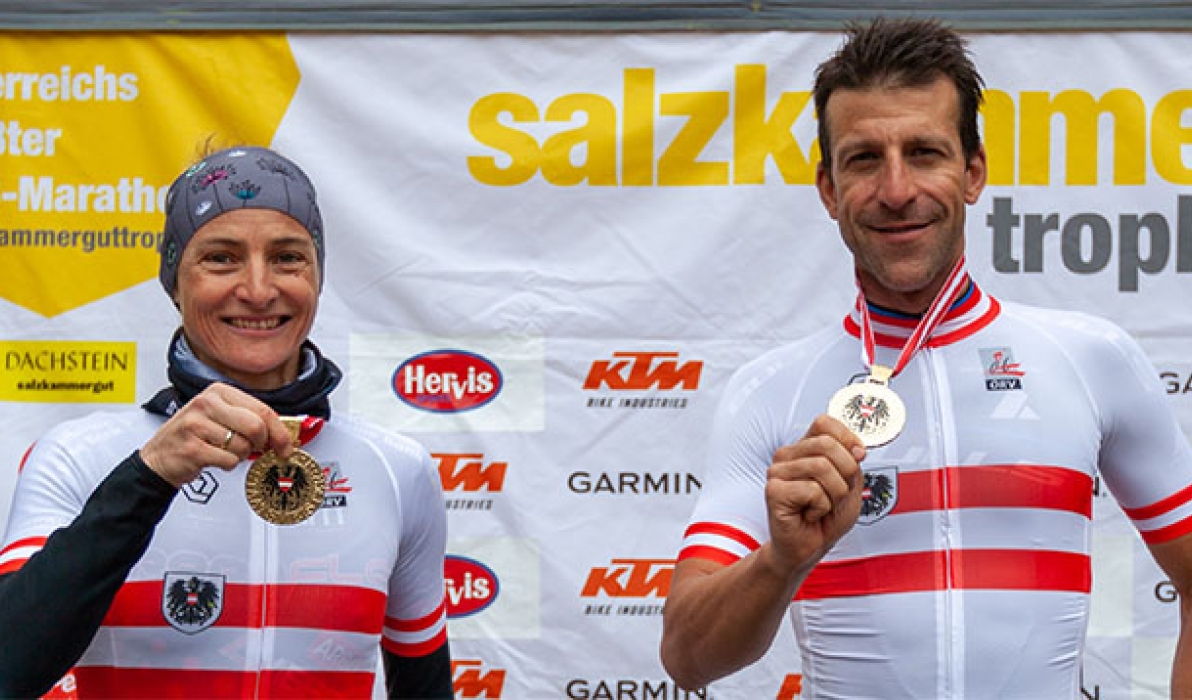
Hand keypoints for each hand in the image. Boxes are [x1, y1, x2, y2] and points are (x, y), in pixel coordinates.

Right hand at [138, 383, 294, 487]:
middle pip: (256, 426)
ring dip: (240, 456)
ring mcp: (196, 425)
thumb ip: (250, 419)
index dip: (280, 431)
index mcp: (218, 392)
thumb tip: (284, 433)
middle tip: (256, 450)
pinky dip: (228, 465)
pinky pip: (229, 461)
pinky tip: (214, 458)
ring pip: (243, 446)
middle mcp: (206, 403)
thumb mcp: (220, 417)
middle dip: (262, 444)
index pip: (262, 409)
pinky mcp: (192, 448)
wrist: (158, 458)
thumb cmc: (194, 437)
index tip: (287, 445)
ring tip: (224, 451)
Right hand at [763, 414, 866, 575]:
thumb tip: (856, 448)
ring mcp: (777, 471)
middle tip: (835, 494)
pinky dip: (820, 507)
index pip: (825, 423)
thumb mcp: (850, 486)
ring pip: (822, 467)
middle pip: (827, 444)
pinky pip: (813, 490)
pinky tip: (808, 513)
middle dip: (844, 474)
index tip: (855, 459)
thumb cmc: (827, 518)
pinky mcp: (774, 490)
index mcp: (805, 448)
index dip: (846, 439)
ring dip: (833, 495)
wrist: (810, 547)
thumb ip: (853, 462)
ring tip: (821, 506)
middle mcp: (788, 455)